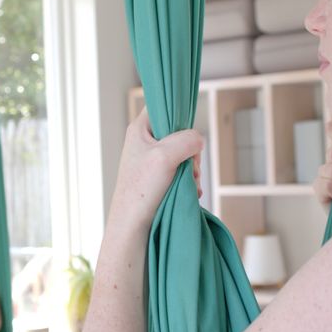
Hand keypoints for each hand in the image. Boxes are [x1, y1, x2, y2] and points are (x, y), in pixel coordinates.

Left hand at [107, 108, 204, 235]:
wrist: (133, 225)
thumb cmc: (141, 190)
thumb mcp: (165, 156)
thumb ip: (186, 139)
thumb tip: (199, 140)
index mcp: (140, 129)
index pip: (162, 106)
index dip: (178, 113)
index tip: (187, 131)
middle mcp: (145, 142)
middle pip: (179, 132)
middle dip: (190, 150)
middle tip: (190, 167)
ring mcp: (152, 160)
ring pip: (183, 153)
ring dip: (191, 169)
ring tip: (190, 183)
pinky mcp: (159, 178)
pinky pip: (181, 170)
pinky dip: (189, 180)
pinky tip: (190, 191)